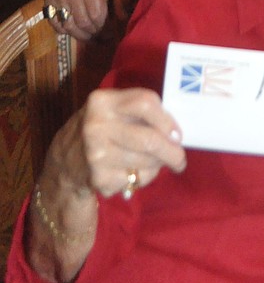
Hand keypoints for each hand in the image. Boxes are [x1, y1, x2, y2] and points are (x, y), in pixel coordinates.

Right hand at [44, 0, 126, 40]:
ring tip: (91, 37)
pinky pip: (54, 21)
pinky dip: (64, 30)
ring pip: (68, 25)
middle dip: (94, 34)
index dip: (105, 28)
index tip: (111, 34)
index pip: (96, 15)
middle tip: (102, 38)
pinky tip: (75, 30)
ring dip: (80, 35)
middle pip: (82, 22)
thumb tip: (124, 20)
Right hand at [57, 86, 185, 199]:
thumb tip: (174, 132)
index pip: (145, 103)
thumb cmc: (101, 129)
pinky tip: (132, 172)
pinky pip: (135, 180)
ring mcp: (96, 154)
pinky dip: (142, 178)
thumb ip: (139, 111)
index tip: (177, 133)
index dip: (167, 120)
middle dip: (172, 152)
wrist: (65, 161)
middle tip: (180, 159)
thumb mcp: (111, 109)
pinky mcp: (98, 178)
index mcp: (102, 101)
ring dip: (159, 166)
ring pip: (146, 162)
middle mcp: (96, 126)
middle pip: (150, 139)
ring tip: (157, 164)